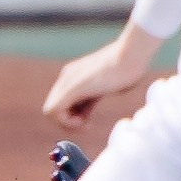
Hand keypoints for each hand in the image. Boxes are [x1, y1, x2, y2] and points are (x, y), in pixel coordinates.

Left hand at [43, 26, 163, 129]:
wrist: (131, 55)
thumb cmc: (128, 68)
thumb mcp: (107, 86)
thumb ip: (95, 95)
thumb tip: (99, 102)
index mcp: (74, 75)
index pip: (62, 103)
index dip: (72, 117)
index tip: (88, 120)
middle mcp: (66, 77)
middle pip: (53, 108)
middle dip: (68, 122)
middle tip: (87, 124)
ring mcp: (67, 81)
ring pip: (50, 111)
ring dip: (67, 124)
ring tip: (85, 123)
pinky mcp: (72, 88)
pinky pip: (53, 111)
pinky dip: (66, 122)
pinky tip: (84, 122)